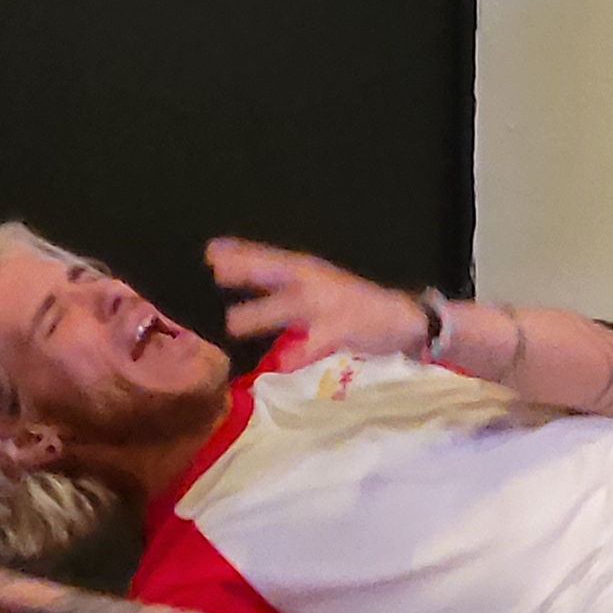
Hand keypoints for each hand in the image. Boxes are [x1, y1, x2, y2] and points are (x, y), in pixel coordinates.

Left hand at [206, 236, 426, 359]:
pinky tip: (284, 362)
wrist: (401, 319)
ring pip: (292, 307)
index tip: (211, 250)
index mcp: (307, 272)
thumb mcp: (313, 291)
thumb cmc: (350, 305)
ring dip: (264, 313)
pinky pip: (317, 342)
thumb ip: (275, 293)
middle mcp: (316, 283)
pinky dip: (301, 352)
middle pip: (279, 273)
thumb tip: (229, 293)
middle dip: (250, 270)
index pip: (270, 260)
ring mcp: (330, 305)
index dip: (242, 253)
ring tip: (233, 322)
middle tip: (216, 270)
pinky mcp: (344, 329)